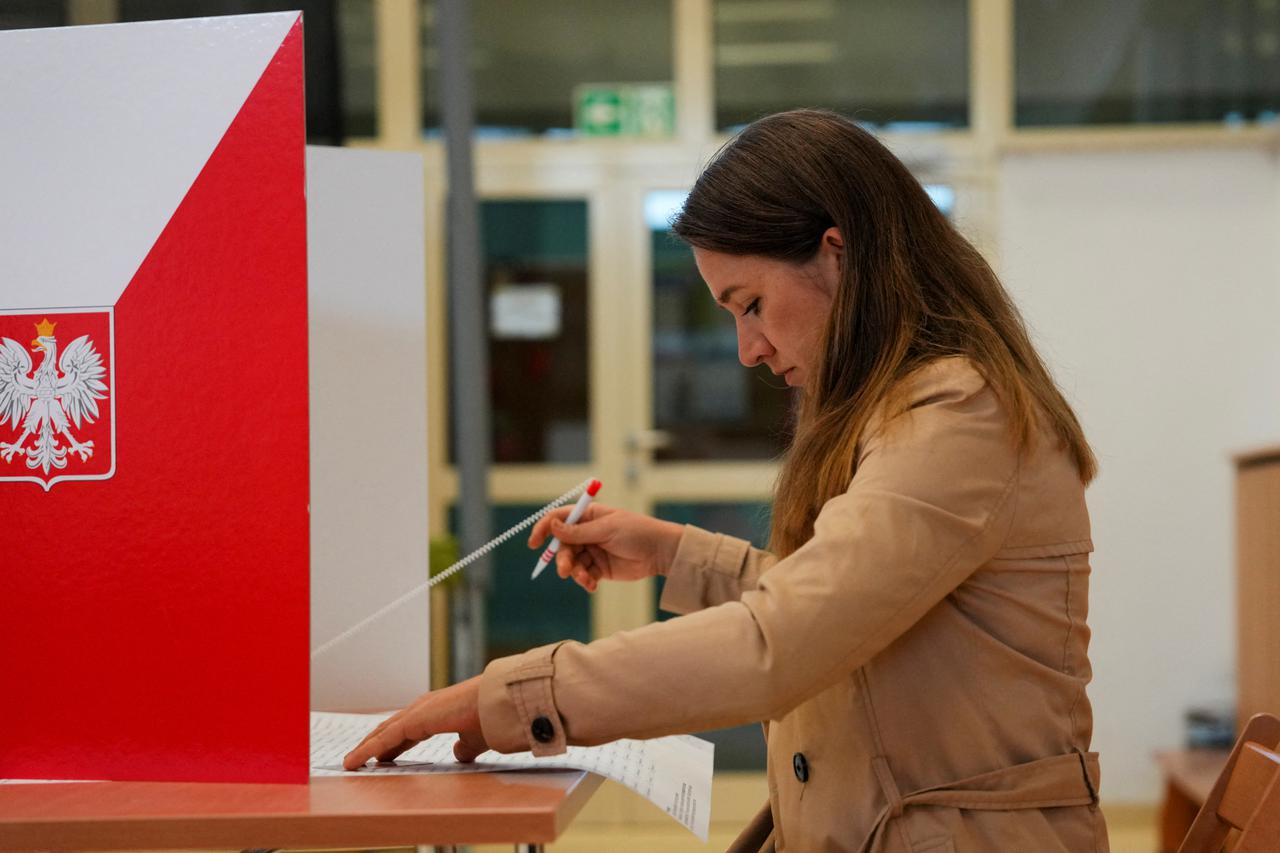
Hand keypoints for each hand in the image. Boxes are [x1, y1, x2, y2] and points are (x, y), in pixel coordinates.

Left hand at [342, 676, 486, 769]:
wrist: (498, 705)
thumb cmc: (491, 718)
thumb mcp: (474, 740)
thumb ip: (464, 748)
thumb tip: (457, 754)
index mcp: (436, 712)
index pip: (406, 731)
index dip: (392, 745)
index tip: (381, 757)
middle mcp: (424, 708)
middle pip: (390, 729)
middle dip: (373, 744)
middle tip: (358, 759)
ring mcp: (418, 712)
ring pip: (383, 733)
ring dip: (366, 747)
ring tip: (350, 762)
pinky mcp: (414, 719)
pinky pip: (385, 738)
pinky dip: (368, 749)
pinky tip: (356, 760)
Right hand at [528, 503, 682, 592]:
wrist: (661, 552)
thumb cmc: (637, 532)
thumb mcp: (607, 529)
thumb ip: (579, 531)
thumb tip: (553, 526)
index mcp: (589, 516)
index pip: (559, 519)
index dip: (544, 529)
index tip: (534, 543)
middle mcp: (587, 533)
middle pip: (563, 545)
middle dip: (562, 558)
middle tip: (565, 570)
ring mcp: (593, 551)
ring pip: (572, 563)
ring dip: (575, 572)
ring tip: (586, 579)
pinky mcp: (599, 568)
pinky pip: (584, 576)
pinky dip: (585, 581)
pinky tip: (592, 585)